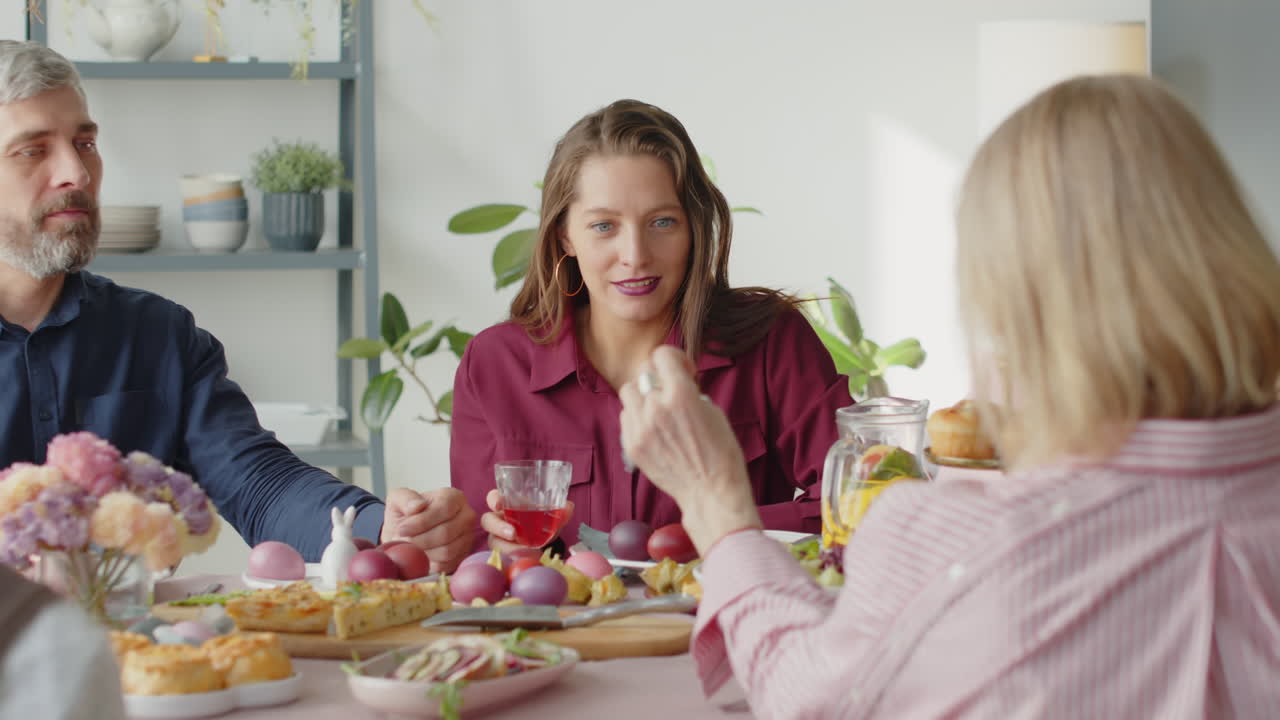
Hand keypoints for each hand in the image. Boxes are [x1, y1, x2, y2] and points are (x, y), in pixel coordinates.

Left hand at [382, 487, 477, 573]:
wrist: (409, 533)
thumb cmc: (405, 514)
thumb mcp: (398, 499)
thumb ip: (405, 499)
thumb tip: (417, 507)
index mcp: (454, 497)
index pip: (444, 509)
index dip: (422, 522)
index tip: (402, 529)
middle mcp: (467, 516)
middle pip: (446, 532)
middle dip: (420, 540)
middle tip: (403, 542)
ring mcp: (468, 537)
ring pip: (447, 551)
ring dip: (424, 552)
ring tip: (410, 548)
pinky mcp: (463, 555)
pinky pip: (447, 564)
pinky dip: (430, 563)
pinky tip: (419, 555)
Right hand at [481, 489, 574, 554]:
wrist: (541, 542)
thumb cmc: (539, 522)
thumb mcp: (549, 516)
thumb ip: (559, 511)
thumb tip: (569, 506)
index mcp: (507, 505)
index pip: (493, 498)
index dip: (494, 499)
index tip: (499, 504)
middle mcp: (499, 520)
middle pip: (488, 521)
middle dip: (497, 527)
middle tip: (512, 534)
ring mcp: (498, 538)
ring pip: (495, 542)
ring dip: (508, 548)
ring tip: (525, 552)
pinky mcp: (503, 554)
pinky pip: (504, 557)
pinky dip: (516, 558)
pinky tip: (528, 560)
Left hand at [619, 346, 761, 553]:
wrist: (711, 491)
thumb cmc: (721, 452)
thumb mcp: (713, 410)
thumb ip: (688, 390)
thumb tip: (674, 380)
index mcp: (681, 394)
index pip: (662, 354)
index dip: (674, 358)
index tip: (682, 371)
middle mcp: (656, 408)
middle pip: (643, 372)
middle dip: (658, 376)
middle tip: (670, 390)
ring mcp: (640, 428)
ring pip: (628, 392)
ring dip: (643, 395)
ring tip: (659, 409)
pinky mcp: (632, 446)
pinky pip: (626, 418)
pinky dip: (637, 417)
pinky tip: (654, 428)